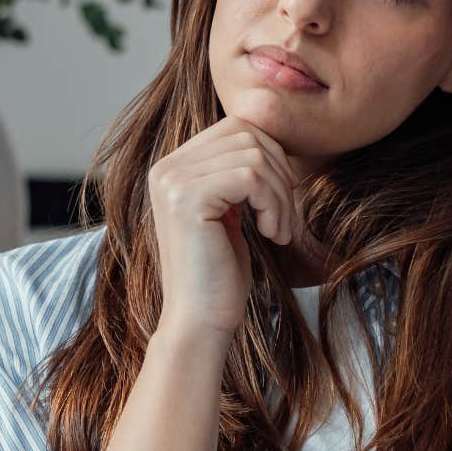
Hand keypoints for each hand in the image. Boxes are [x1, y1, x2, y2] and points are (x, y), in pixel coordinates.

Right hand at [147, 115, 313, 341]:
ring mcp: (173, 181)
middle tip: (285, 219)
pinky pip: (251, 176)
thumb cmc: (220, 273)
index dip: (271, 158)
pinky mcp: (188, 199)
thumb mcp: (230, 212)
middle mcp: (166, 167)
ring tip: (279, 230)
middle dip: (280, 173)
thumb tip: (270, 137)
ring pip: (254, 155)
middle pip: (247, 134)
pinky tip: (271, 234)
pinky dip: (273, 205)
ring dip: (280, 195)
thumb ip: (237, 173)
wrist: (199, 321)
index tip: (279, 202)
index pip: (236, 128)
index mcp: (173, 167)